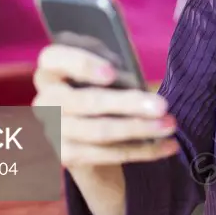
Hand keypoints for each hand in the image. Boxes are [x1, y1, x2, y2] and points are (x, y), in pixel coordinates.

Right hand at [31, 42, 179, 169]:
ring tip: (170, 125)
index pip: (54, 58)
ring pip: (99, 131)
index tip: (112, 72)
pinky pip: (109, 155)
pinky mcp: (67, 156)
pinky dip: (144, 150)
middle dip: (127, 103)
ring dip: (140, 129)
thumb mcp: (104, 70)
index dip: (82, 65)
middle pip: (84, 101)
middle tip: (162, 105)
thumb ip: (112, 68)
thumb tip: (135, 80)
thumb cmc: (102, 84)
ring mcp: (53, 130)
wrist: (88, 125)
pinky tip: (168, 145)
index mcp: (51, 68)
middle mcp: (45, 99)